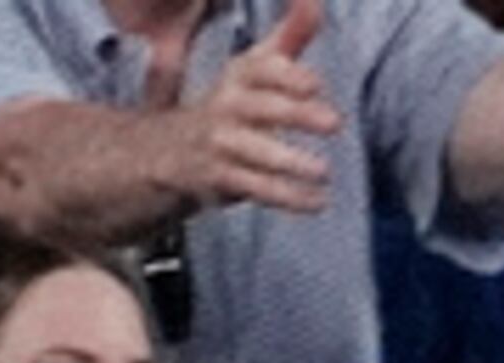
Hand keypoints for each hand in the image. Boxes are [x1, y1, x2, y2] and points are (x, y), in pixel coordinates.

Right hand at [183, 0, 340, 209]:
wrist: (169, 150)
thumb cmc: (232, 105)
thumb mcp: (256, 69)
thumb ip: (289, 39)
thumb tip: (315, 1)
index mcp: (239, 76)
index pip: (262, 70)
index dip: (288, 75)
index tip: (315, 84)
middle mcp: (227, 105)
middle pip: (265, 107)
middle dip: (298, 113)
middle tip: (335, 122)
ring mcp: (223, 143)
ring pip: (260, 152)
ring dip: (293, 161)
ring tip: (325, 171)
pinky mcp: (221, 178)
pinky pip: (258, 189)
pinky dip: (288, 197)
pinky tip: (316, 201)